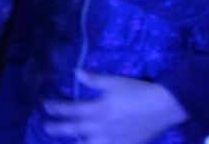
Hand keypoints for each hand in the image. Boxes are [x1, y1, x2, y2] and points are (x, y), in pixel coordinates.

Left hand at [41, 73, 188, 143]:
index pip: (72, 110)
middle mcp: (103, 127)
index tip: (45, 105)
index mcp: (100, 109)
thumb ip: (94, 79)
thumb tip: (75, 72)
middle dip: (58, 128)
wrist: (163, 106)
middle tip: (46, 127)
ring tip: (67, 141)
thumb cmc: (138, 91)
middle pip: (75, 130)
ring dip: (75, 142)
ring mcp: (113, 139)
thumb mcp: (115, 81)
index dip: (57, 108)